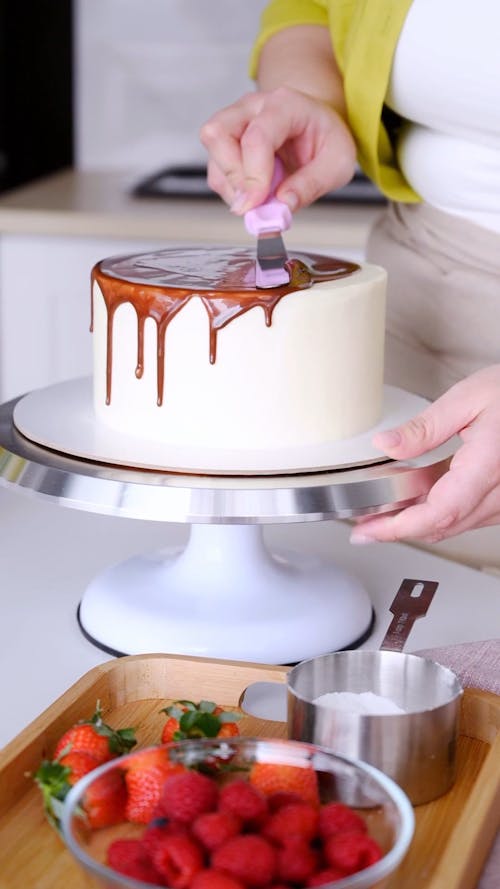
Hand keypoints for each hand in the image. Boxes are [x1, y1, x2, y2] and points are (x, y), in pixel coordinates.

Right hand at [199, 86, 355, 212]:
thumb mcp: (338, 163)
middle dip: (234, 177)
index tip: (257, 205)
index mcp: (285, 105)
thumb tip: (283, 205)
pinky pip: (216, 171)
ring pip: (212, 153)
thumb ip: (313, 184)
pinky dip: (232, 192)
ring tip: (262, 198)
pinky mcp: (225, 144)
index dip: (254, 176)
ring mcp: (234, 122)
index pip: (257, 137)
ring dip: (232, 187)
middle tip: (257, 203)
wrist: (315, 126)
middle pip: (218, 134)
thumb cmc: (326, 139)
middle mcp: (252, 107)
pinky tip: (256, 195)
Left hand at [350, 366, 499, 543]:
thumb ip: (425, 427)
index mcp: (488, 468)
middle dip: (399, 529)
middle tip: (364, 523)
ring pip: (455, 524)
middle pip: (442, 526)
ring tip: (383, 510)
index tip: (368, 530)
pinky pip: (469, 514)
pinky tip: (417, 499)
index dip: (398, 528)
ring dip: (418, 522)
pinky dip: (439, 512)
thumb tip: (386, 444)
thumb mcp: (467, 398)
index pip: (437, 514)